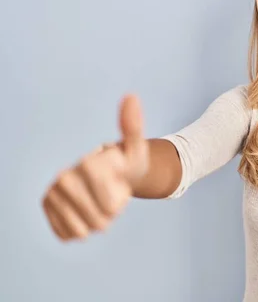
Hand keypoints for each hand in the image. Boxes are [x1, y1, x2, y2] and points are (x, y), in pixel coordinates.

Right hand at [41, 94, 148, 241]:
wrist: (109, 174)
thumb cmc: (126, 163)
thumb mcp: (136, 148)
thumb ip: (133, 127)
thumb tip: (132, 97)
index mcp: (87, 164)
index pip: (111, 205)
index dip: (121, 201)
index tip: (119, 184)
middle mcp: (63, 178)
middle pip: (98, 221)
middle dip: (111, 213)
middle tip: (111, 194)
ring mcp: (52, 194)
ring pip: (84, 231)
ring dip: (98, 222)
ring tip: (100, 202)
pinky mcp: (46, 208)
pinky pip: (70, 234)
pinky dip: (82, 228)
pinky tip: (86, 210)